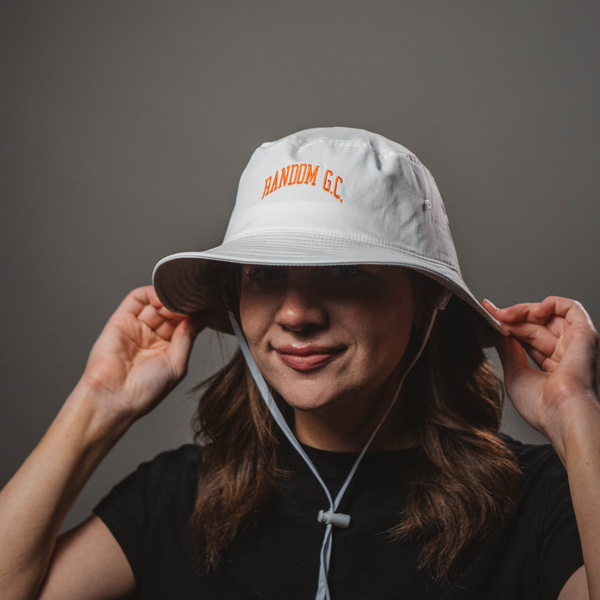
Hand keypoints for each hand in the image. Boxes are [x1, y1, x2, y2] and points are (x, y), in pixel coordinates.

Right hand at [77, 286, 208, 421]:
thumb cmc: (145, 391)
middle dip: (182, 305)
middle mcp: (151, 337)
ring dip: (169, 298)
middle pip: (170, 311)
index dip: (193, 315)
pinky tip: (163, 298)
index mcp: (166, 349)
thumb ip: (187, 337)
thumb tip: (200, 317)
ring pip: (155, 303)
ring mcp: (136, 327)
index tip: (205, 308)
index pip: (183, 324)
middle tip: (192, 302)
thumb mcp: (176, 363)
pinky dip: (152, 293)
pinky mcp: (120, 319)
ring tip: (178, 302)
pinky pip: (137, 299)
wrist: (115, 398)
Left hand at [483, 297, 598, 447]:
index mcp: (553, 366)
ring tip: (504, 315)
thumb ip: (506, 348)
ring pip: (549, 315)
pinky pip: (571, 308)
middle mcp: (566, 353)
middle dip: (511, 318)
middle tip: (491, 314)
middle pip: (535, 325)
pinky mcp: (585, 335)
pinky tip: (532, 311)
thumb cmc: (541, 406)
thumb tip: (494, 330)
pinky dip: (551, 303)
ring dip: (524, 311)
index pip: (528, 337)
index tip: (489, 316)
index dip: (509, 325)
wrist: (561, 414)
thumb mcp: (515, 372)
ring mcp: (576, 343)